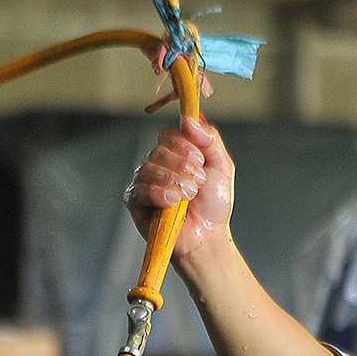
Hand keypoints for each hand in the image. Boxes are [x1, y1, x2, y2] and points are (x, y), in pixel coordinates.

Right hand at [126, 116, 234, 265]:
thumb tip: (189, 120)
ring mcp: (144, 182)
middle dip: (183, 168)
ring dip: (175, 182)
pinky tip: (173, 202)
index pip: (169, 134)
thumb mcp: (221, 166)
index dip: (185, 147)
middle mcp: (157, 164)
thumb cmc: (213, 204)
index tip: (200, 163)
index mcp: (175, 153)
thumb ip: (210, 139)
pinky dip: (159, 193)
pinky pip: (140, 188)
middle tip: (197, 185)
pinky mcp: (135, 201)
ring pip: (150, 168)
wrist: (208, 236)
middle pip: (159, 150)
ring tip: (188, 197)